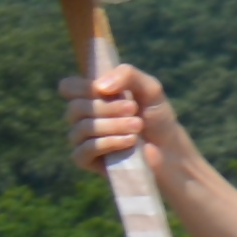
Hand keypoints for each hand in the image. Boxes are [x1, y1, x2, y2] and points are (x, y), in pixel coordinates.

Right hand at [65, 51, 184, 179]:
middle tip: (134, 108)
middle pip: (75, 108)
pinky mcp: (87, 160)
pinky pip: (83, 150)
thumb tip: (99, 86)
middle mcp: (82, 116)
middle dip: (107, 107)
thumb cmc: (156, 115)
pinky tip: (130, 141)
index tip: (107, 91)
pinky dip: (108, 143)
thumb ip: (127, 75)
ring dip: (113, 125)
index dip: (82, 87)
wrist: (169, 148)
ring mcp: (82, 139)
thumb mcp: (149, 88)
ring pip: (82, 128)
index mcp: (91, 96)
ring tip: (138, 125)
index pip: (67, 87)